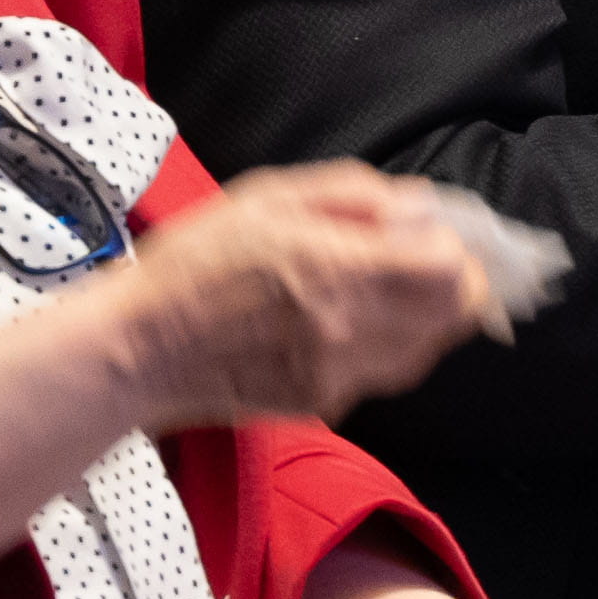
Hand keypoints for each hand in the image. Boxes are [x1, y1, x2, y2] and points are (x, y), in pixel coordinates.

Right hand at [109, 162, 503, 433]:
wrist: (143, 347)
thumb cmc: (197, 261)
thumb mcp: (270, 196)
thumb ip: (355, 194)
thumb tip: (420, 208)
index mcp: (335, 267)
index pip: (449, 272)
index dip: (455, 247)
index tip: (434, 234)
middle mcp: (348, 329)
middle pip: (454, 316)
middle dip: (453, 283)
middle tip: (426, 260)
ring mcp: (340, 375)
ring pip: (427, 350)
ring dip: (425, 316)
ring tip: (385, 287)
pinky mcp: (327, 404)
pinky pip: (386, 372)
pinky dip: (387, 345)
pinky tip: (347, 321)